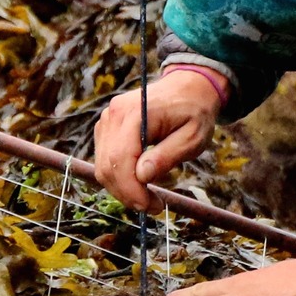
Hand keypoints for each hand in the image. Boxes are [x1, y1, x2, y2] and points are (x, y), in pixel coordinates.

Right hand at [93, 68, 224, 208]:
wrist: (188, 88)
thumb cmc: (194, 113)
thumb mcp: (193, 137)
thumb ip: (168, 156)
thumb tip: (142, 176)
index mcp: (135, 113)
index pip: (120, 159)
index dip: (132, 190)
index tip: (152, 206)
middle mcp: (114, 114)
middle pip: (106, 166)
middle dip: (127, 194)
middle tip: (152, 207)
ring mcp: (107, 120)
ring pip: (102, 167)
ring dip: (122, 189)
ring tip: (148, 197)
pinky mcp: (106, 127)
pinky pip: (104, 160)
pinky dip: (119, 177)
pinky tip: (140, 182)